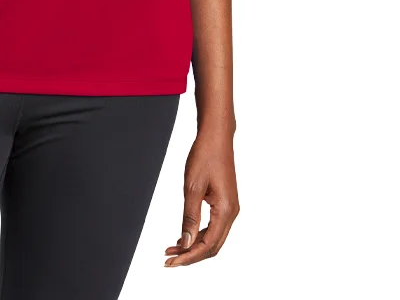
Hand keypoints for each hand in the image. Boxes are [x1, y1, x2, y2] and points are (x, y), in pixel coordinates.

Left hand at [164, 126, 239, 266]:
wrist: (216, 136)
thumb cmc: (204, 155)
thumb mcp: (192, 187)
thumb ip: (189, 217)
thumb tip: (186, 244)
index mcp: (226, 211)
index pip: (208, 246)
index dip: (188, 257)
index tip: (170, 262)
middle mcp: (232, 213)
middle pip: (212, 246)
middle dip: (190, 256)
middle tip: (168, 260)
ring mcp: (230, 208)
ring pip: (213, 238)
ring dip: (193, 246)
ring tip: (171, 249)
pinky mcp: (225, 203)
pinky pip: (213, 227)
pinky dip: (198, 235)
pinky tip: (184, 236)